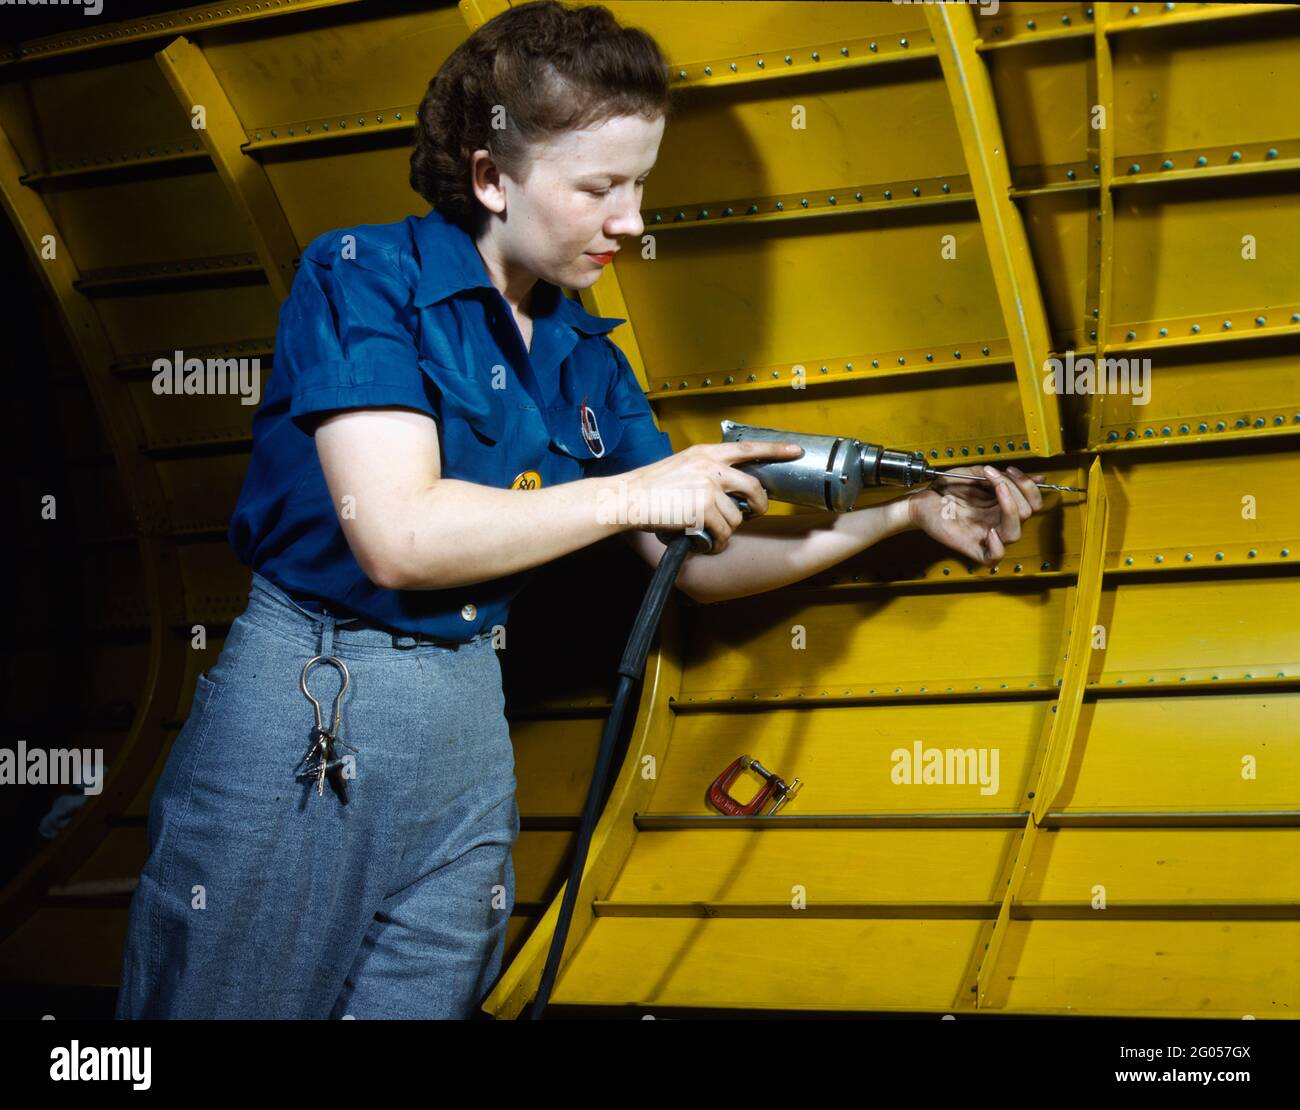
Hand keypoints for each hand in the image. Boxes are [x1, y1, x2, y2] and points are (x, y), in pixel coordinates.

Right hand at [624, 440, 803, 553]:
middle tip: (756, 513)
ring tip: (709, 532)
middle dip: (760, 505)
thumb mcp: (681, 465)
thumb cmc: (649, 487)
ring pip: (737, 516)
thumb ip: (705, 470)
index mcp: (705, 453)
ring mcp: (708, 488)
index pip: (747, 448)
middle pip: (753, 487)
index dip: (775, 450)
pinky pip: (723, 533)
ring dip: (727, 529)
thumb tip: (726, 488)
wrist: (627, 498)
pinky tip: (705, 542)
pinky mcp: (703, 510)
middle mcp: (710, 467)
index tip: (795, 451)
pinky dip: (716, 543)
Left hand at [906, 464, 1045, 565]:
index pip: (1032, 502)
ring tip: (997, 490)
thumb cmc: (946, 489)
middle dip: (1015, 489)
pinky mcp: (972, 547)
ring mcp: (987, 535)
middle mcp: (998, 521)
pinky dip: (997, 546)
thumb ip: (1002, 477)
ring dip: (1010, 507)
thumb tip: (1035, 477)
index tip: (1009, 470)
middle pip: (1027, 513)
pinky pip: (994, 556)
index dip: (1027, 486)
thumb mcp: (976, 474)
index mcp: (1002, 506)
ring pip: (1015, 533)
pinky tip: (990, 531)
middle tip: (993, 475)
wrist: (922, 499)